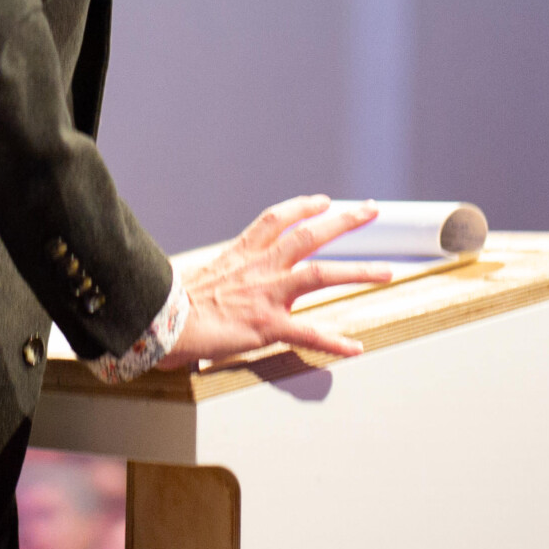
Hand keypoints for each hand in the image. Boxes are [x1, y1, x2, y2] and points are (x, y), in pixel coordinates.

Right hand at [161, 195, 395, 366]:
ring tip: (386, 272)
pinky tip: (355, 347)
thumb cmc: (175, 304)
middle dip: (344, 221)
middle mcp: (260, 267)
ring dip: (358, 271)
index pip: (277, 219)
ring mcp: (267, 294)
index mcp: (242, 253)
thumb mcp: (203, 276)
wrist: (162, 323)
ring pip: (322, 274)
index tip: (323, 200)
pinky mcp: (268, 326)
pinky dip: (335, 341)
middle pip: (309, 234)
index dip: (302, 206)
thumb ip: (226, 275)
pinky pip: (309, 333)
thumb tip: (229, 282)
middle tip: (370, 211)